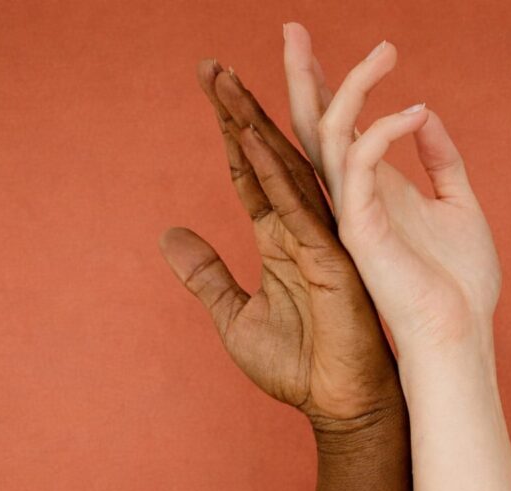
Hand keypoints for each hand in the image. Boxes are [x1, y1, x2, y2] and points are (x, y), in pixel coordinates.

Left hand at [159, 60, 401, 428]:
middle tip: (210, 66)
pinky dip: (270, 171)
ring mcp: (319, 238)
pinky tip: (246, 137)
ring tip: (223, 80)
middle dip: (236, 110)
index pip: (249, 173)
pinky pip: (295, 207)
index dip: (227, 132)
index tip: (210, 90)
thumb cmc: (299, 366)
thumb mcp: (234, 316)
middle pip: (265, 156)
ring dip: (250, 123)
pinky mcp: (330, 257)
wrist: (341, 405)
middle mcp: (300, 227)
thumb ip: (206, 273)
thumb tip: (168, 235)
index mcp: (279, 238)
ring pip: (282, 168)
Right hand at [282, 24, 501, 355]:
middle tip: (293, 27)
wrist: (458, 334)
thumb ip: (441, 160)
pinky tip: (416, 111)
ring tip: (385, 49)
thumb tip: (426, 115)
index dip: (327, 86)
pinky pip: (359, 161)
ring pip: (328, 133)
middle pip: (314, 123)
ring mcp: (350, 211)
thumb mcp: (459, 205)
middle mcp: (351, 196)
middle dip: (303, 74)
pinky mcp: (358, 226)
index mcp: (370, 191)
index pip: (338, 128)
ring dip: (350, 84)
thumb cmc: (461, 282)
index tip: (318, 47)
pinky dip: (385, 128)